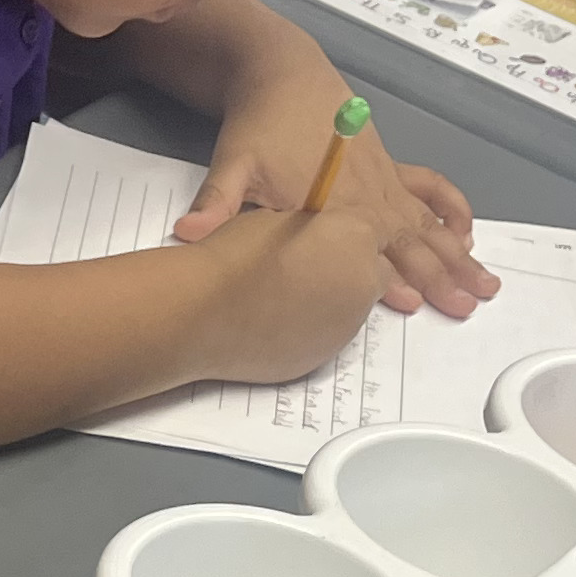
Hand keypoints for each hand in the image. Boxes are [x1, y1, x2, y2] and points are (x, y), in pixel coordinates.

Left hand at [183, 92, 496, 315]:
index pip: (369, 249)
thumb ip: (216, 202)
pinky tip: (466, 229)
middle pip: (411, 240)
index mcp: (335, 203)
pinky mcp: (385, 165)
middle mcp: (368, 194)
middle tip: (470, 306)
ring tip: (485, 283)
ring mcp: (381, 179)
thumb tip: (187, 236)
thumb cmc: (256, 125)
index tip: (415, 305)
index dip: (392, 278)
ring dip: (457, 252)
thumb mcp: (232, 163)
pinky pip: (427, 188)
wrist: (280, 74)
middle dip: (441, 274)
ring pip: (427, 223)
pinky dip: (448, 209)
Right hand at [190, 205, 392, 383]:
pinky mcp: (325, 356)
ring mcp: (347, 324)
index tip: (320, 241)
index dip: (341, 236)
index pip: (368, 234)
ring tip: (287, 298)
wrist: (204, 312)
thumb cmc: (235, 257)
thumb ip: (312, 231)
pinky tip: (279, 323)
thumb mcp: (279, 220)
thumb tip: (313, 244)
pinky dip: (312, 329)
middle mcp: (363, 282)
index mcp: (356, 237)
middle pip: (371, 274)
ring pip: (350, 308)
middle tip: (303, 269)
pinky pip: (327, 336)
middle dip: (346, 270)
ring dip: (331, 302)